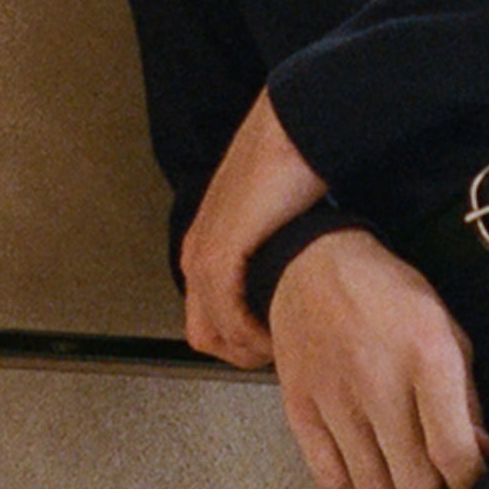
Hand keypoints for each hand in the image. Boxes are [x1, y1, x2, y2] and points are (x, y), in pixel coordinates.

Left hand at [179, 89, 326, 366]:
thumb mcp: (273, 222)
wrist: (293, 132)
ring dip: (249, 348)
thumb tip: (293, 283)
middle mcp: (195, 254)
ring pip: (213, 333)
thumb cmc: (292, 170)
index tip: (275, 345)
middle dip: (243, 353)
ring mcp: (202, 257)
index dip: (242, 342)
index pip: (207, 320)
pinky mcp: (219, 256)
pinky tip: (280, 332)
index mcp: (203, 245)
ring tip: (284, 349)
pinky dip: (253, 334)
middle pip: (204, 335)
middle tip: (280, 356)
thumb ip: (270, 255)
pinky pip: (227, 317)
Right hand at [267, 231, 488, 488]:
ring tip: (396, 459)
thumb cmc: (389, 296)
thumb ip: (466, 396)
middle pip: (414, 482)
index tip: (470, 478)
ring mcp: (333, 399)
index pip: (453, 452)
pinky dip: (351, 485)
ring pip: (373, 488)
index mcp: (427, 357)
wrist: (315, 266)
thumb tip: (479, 453)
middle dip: (432, 481)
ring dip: (392, 484)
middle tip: (431, 460)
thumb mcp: (446, 330)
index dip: (470, 479)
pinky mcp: (299, 409)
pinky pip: (329, 479)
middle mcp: (378, 382)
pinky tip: (362, 462)